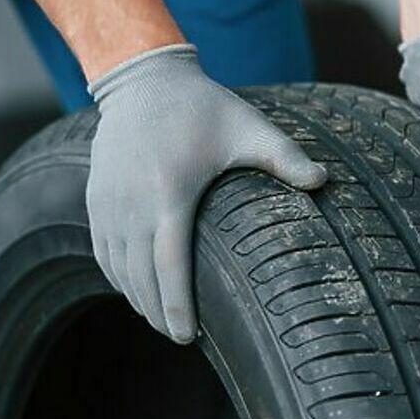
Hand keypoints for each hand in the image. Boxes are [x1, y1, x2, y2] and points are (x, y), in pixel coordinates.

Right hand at [87, 44, 326, 342]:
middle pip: (140, 277)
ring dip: (137, 299)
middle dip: (158, 313)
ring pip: (118, 269)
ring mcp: (108, 203)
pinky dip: (118, 278)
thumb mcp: (247, 127)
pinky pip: (102, 252)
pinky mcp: (95, 201)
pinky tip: (136, 292)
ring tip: (161, 320)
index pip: (169, 264)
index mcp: (169, 191)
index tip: (186, 336)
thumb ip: (286, 157)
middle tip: (180, 337)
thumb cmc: (201, 108)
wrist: (142, 81)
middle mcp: (131, 203)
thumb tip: (325, 182)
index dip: (175, 306)